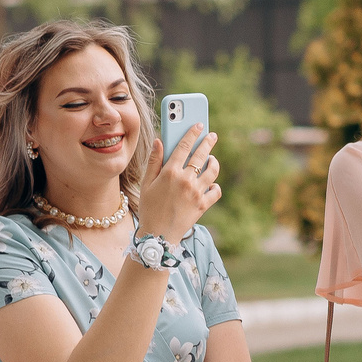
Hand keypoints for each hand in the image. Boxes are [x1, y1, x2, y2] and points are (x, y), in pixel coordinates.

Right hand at [136, 125, 221, 241]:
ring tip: (213, 159)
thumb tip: (159, 141)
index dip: (192, 134)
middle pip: (201, 155)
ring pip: (212, 172)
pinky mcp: (203, 205)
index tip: (198, 125)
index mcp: (170, 173)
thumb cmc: (149, 208)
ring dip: (214, 163)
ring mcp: (196, 193)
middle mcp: (185, 180)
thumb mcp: (146, 184)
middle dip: (208, 143)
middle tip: (212, 136)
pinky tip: (212, 183)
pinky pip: (215, 191)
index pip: (183, 146)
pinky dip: (215, 186)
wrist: (158, 235)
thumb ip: (154, 161)